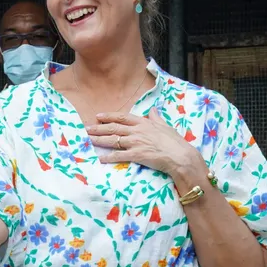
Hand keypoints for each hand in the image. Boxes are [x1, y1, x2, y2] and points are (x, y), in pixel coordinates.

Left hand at [86, 107, 204, 176]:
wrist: (180, 156)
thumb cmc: (175, 142)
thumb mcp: (165, 126)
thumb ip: (156, 117)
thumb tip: (153, 109)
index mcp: (143, 123)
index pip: (122, 117)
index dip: (109, 116)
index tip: (98, 116)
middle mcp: (137, 131)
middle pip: (113, 128)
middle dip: (98, 128)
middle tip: (86, 128)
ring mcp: (136, 143)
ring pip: (113, 140)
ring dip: (99, 140)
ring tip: (88, 140)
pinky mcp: (136, 155)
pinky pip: (118, 156)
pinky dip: (107, 157)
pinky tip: (98, 157)